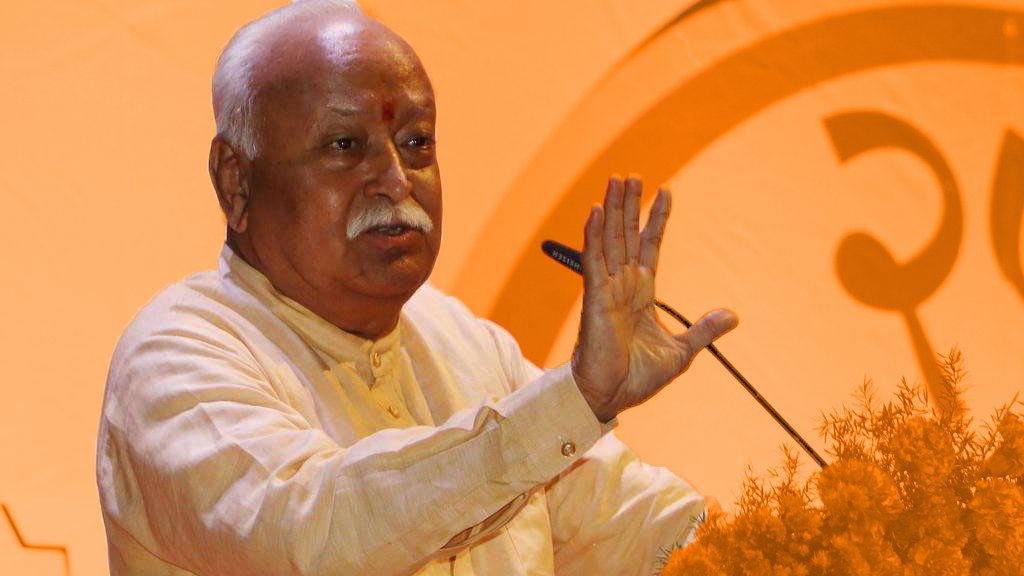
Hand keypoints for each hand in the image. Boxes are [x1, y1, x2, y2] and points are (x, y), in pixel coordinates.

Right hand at [572, 175, 737, 421]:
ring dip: (612, 209)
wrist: (612, 397)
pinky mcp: (594, 299)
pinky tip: (594, 212)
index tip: (666, 191)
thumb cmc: (638, 378)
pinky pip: (594, 261)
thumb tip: (733, 315)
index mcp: (642, 293)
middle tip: (631, 176)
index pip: (650, 246)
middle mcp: (623, 285)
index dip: (657, 219)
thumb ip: (704, 330)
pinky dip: (593, 235)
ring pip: (610, 240)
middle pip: (627, 235)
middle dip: (630, 205)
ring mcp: (607, 289)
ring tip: (615, 180)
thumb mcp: (681, 351)